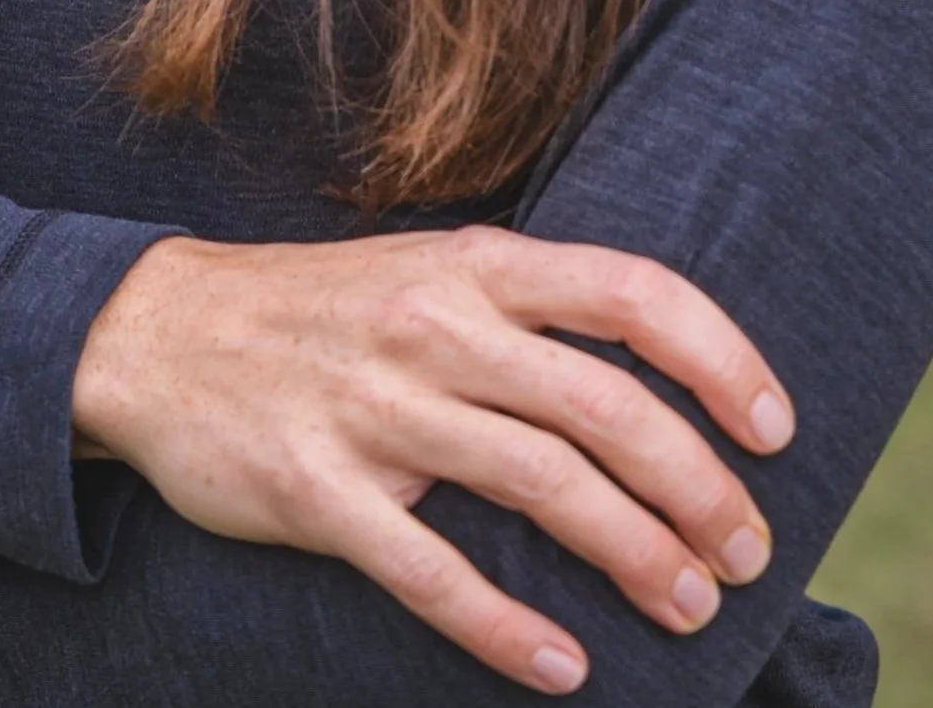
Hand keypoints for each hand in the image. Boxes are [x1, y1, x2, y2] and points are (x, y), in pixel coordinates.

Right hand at [71, 226, 792, 693]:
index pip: (631, 292)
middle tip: (750, 554)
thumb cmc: (320, 308)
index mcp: (474, 266)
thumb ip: (527, 310)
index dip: (719, 356)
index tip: (776, 427)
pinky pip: (432, 573)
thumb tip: (656, 375)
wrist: (156, 331)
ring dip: (634, 555)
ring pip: (541, 485)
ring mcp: (376, 409)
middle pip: (605, 406)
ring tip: (692, 608)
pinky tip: (565, 668)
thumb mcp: (427, 270)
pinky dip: (508, 630)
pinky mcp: (318, 493)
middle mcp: (436, 326)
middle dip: (698, 487)